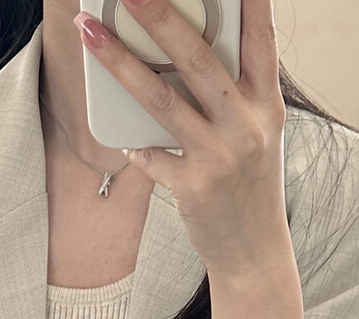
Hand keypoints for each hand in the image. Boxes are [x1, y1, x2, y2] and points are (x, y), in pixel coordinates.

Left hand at [73, 0, 290, 278]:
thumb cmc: (250, 186)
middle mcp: (248, 125)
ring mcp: (221, 157)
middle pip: (198, 58)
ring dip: (120, 62)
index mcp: (268, 104)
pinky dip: (134, 145)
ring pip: (161, 99)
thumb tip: (184, 47)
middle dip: (160, 15)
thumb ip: (233, 93)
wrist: (255, 254)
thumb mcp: (258, 134)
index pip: (261, 36)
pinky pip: (150, 154)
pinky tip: (123, 139)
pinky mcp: (194, 188)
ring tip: (89, 31)